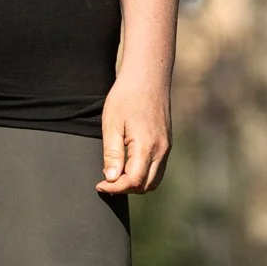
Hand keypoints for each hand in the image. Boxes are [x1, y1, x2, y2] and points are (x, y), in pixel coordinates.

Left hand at [97, 77, 170, 194]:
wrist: (148, 76)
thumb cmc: (126, 96)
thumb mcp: (112, 124)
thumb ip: (112, 154)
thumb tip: (111, 178)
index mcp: (147, 146)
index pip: (133, 181)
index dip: (115, 188)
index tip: (99, 184)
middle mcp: (161, 150)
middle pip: (146, 186)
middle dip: (125, 189)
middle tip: (106, 181)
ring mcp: (167, 147)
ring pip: (154, 180)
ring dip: (135, 183)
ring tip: (116, 174)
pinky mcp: (167, 143)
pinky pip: (157, 168)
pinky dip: (143, 174)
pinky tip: (127, 165)